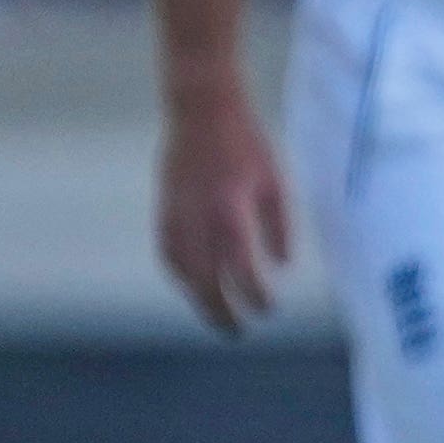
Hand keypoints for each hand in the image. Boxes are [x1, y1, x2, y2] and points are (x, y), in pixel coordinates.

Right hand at [157, 87, 293, 335]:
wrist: (202, 111)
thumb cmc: (247, 145)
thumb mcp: (275, 183)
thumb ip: (278, 227)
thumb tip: (279, 267)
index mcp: (231, 211)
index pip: (241, 269)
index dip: (255, 296)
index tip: (268, 310)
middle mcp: (199, 219)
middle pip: (205, 281)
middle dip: (221, 311)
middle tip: (238, 331)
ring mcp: (176, 215)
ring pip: (182, 271)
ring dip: (198, 297)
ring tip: (217, 313)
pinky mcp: (163, 208)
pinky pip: (167, 252)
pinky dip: (180, 274)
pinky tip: (193, 284)